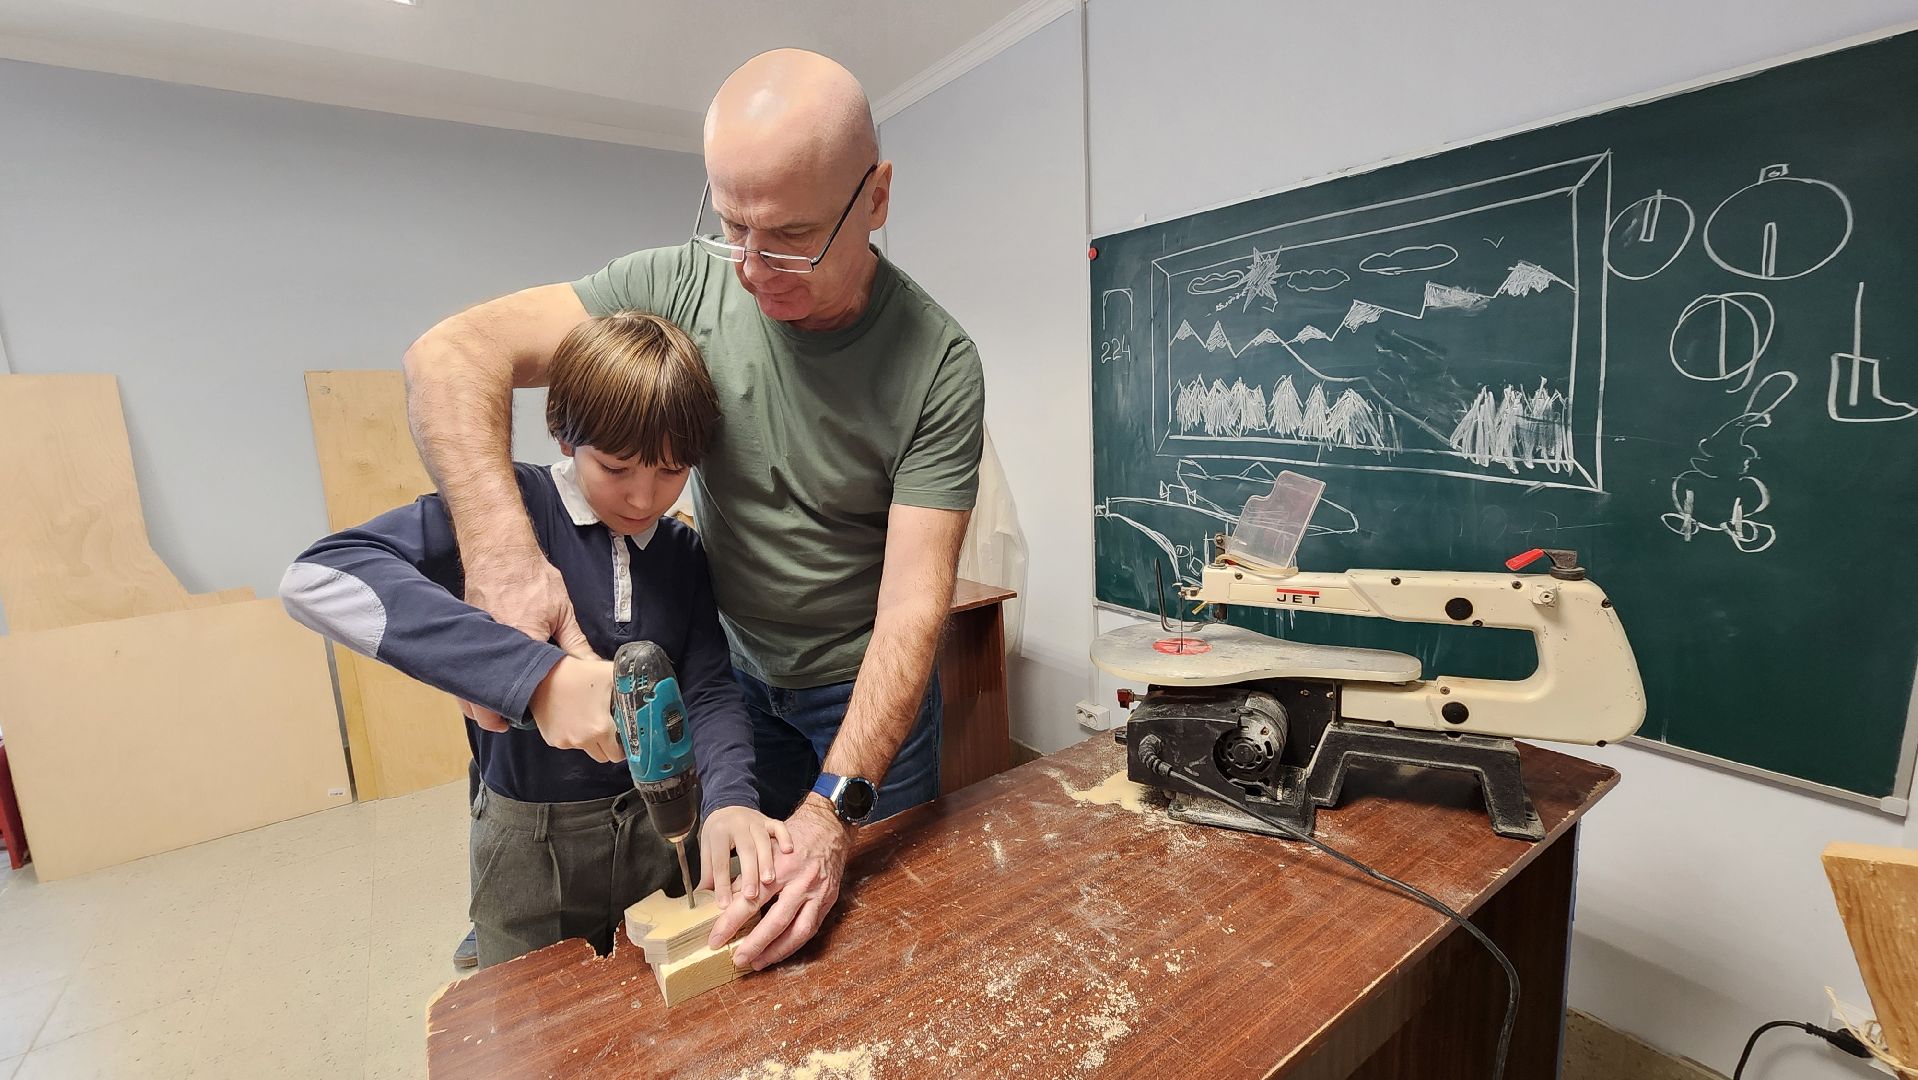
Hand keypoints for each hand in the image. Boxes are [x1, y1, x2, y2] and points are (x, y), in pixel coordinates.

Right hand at [463, 551, 594, 726]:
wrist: (500, 550)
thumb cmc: (532, 577)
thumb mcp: (562, 611)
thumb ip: (575, 644)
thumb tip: (593, 668)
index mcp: (521, 639)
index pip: (523, 684)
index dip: (527, 705)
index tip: (533, 718)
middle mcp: (493, 644)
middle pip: (488, 692)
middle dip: (495, 712)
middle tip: (508, 724)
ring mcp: (475, 641)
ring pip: (468, 684)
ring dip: (477, 703)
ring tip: (493, 717)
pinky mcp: (465, 636)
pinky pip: (462, 669)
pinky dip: (468, 684)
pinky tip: (479, 694)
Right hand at [526, 656, 621, 762]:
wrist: (540, 675)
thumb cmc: (576, 673)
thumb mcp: (608, 673)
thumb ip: (629, 683)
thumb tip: (645, 688)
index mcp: (601, 728)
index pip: (619, 753)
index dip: (624, 745)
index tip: (623, 736)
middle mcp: (584, 740)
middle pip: (604, 756)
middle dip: (609, 745)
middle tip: (608, 727)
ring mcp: (567, 742)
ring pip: (587, 750)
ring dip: (591, 740)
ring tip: (588, 718)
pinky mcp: (553, 740)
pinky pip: (570, 744)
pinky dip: (573, 736)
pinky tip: (573, 718)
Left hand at [698, 807, 793, 912]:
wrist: (729, 807)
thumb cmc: (719, 833)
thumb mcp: (708, 850)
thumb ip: (708, 874)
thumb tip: (703, 900)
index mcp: (719, 833)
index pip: (720, 860)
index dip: (722, 883)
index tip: (724, 904)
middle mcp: (738, 825)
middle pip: (745, 850)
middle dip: (749, 873)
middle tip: (751, 895)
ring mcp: (755, 821)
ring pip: (763, 840)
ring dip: (767, 861)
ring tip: (768, 881)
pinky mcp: (769, 820)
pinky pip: (779, 827)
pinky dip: (784, 838)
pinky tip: (788, 851)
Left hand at [711, 795, 848, 967]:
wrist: (829, 829)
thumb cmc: (793, 838)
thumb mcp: (765, 850)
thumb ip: (746, 876)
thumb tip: (723, 902)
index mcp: (780, 866)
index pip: (751, 899)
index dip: (731, 922)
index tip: (715, 939)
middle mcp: (801, 881)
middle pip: (775, 920)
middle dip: (755, 943)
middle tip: (737, 958)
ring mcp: (817, 893)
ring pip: (797, 930)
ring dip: (776, 950)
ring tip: (757, 962)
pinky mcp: (827, 901)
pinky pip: (810, 929)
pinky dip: (793, 944)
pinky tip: (778, 952)